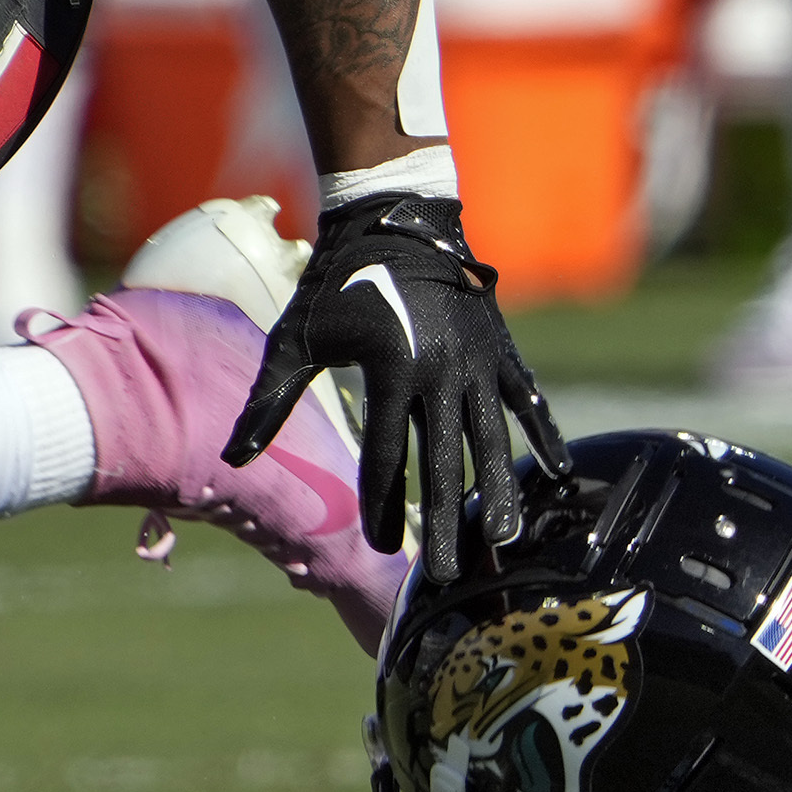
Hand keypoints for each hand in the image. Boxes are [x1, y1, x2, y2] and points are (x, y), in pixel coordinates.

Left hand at [231, 190, 564, 579]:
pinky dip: (545, 435)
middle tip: (447, 574)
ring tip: (506, 540)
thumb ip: (268, 401)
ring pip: (493, 439)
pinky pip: (528, 400)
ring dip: (501, 492)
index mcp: (391, 369)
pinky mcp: (501, 349)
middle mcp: (441, 370)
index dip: (382, 504)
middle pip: (445, 462)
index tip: (381, 549)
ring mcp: (478, 360)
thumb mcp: (296, 338)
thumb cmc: (336, 281)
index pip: (387, 455)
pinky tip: (561, 474)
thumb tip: (231, 456)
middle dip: (447, 522)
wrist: (394, 216)